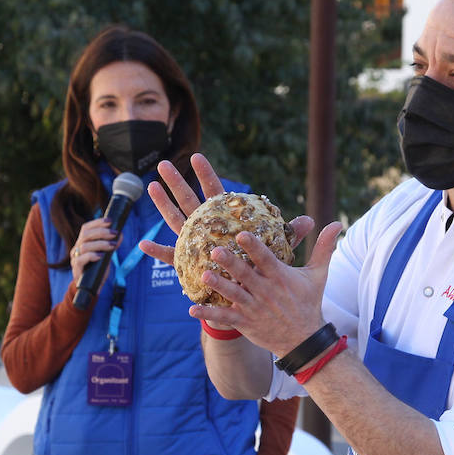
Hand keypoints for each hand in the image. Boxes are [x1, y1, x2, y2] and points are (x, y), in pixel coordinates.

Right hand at [68, 217, 120, 293]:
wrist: (92, 288)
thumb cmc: (98, 270)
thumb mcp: (107, 255)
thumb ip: (111, 244)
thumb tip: (120, 234)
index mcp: (83, 243)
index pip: (86, 228)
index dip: (97, 223)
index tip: (110, 221)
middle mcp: (77, 248)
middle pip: (85, 234)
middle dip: (101, 232)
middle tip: (114, 233)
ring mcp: (75, 258)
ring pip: (84, 246)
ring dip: (100, 244)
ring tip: (112, 246)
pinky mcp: (76, 269)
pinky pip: (80, 259)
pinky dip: (92, 256)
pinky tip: (101, 256)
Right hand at [139, 152, 315, 269]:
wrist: (247, 298)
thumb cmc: (259, 268)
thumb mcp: (277, 252)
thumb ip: (289, 236)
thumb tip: (309, 221)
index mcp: (225, 221)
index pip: (215, 193)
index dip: (206, 175)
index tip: (197, 156)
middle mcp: (206, 228)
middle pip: (189, 201)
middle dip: (176, 182)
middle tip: (163, 164)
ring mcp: (194, 244)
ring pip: (175, 222)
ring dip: (162, 206)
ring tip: (151, 187)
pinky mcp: (188, 264)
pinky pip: (171, 257)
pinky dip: (157, 251)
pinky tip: (144, 244)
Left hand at [197, 219, 345, 357]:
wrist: (304, 340)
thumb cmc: (308, 302)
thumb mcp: (318, 275)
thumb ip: (323, 248)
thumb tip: (337, 224)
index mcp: (280, 277)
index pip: (266, 259)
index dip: (254, 247)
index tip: (242, 233)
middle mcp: (265, 292)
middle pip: (245, 275)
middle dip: (230, 263)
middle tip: (214, 251)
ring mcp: (253, 308)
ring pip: (233, 295)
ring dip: (217, 286)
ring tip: (202, 275)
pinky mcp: (245, 323)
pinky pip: (224, 319)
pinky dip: (209, 315)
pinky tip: (192, 309)